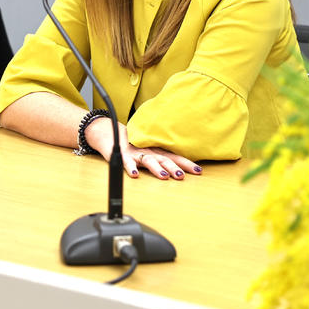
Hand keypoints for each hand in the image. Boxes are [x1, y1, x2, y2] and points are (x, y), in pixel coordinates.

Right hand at [84, 117, 201, 179]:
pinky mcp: (122, 156)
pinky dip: (130, 168)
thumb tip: (182, 168)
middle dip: (174, 168)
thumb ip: (163, 156)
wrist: (110, 132)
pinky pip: (126, 163)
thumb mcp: (150, 149)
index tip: (199, 171)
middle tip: (183, 176)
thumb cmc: (132, 144)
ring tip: (164, 176)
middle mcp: (149, 151)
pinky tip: (134, 175)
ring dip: (156, 168)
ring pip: (148, 161)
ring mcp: (136, 154)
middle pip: (164, 159)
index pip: (174, 157)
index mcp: (156, 151)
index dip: (186, 163)